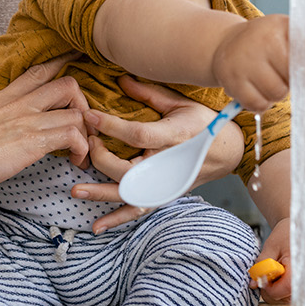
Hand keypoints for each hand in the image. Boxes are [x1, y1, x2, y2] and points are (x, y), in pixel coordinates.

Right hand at [0, 52, 90, 200]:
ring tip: (81, 151)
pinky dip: (81, 148)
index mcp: (5, 97)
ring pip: (76, 112)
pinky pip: (73, 135)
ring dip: (86, 132)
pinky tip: (74, 161)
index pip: (40, 71)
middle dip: (83, 103)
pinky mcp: (33, 142)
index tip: (78, 68)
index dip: (63, 65)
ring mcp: (28, 121)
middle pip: (68, 84)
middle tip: (82, 126)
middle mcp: (20, 104)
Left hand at [71, 76, 242, 232]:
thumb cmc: (204, 123)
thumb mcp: (181, 103)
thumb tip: (120, 79)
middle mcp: (168, 164)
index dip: (111, 126)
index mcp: (174, 136)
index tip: (90, 116)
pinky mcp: (163, 195)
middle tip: (88, 142)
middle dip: (102, 158)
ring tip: (76, 190)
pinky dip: (117, 219)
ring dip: (101, 193)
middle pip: (129, 169)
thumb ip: (149, 94)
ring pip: (130, 194)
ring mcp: (165, 184)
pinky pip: (138, 210)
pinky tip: (97, 226)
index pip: (137, 134)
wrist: (229, 151)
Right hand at [212, 16, 304, 110]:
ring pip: (277, 94)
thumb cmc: (266, 43)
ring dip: (278, 93)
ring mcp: (245, 60)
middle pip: (294, 76)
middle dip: (294, 81)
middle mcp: (263, 40)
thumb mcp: (288, 34)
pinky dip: (262, 103)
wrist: (225, 43)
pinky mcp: (232, 80)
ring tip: (269, 80)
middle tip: (286, 75)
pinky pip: (259, 105)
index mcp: (281, 25)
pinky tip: (256, 89)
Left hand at [255, 217, 304, 300]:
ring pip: (287, 297)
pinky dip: (282, 286)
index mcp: (302, 266)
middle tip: (266, 273)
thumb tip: (253, 284)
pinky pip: (291, 292)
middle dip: (271, 289)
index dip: (269, 287)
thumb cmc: (289, 235)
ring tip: (274, 271)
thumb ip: (262, 264)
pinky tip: (281, 274)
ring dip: (276, 288)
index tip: (262, 278)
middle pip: (286, 297)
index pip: (285, 288)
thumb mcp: (271, 246)